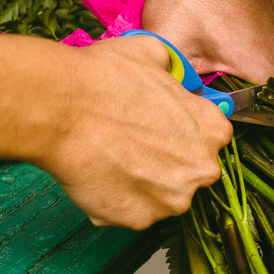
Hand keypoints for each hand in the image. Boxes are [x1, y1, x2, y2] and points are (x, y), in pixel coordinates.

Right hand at [39, 34, 231, 228]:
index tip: (161, 128)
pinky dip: (117, 200)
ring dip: (143, 183)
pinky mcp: (138, 219)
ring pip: (162, 195)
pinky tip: (98, 174)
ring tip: (111, 158)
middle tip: (133, 144)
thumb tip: (172, 74)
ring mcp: (171, 200)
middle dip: (167, 162)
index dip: (182, 131)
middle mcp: (201, 169)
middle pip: (190, 171)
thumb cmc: (104, 78)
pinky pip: (132, 212)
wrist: (61, 108)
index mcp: (212, 129)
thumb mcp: (152, 54)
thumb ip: (174, 71)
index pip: (210, 137)